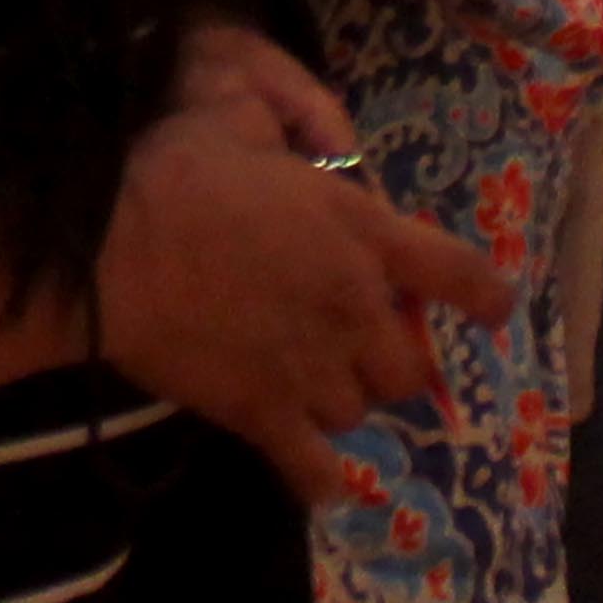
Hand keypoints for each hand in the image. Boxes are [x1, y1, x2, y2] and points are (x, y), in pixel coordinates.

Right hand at [98, 39, 497, 510]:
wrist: (107, 253)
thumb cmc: (174, 175)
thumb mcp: (235, 118)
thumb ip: (282, 125)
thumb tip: (293, 131)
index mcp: (363, 233)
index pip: (457, 274)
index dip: (484, 295)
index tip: (494, 308)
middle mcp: (356, 310)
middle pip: (410, 367)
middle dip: (392, 359)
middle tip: (360, 346)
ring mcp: (314, 371)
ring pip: (360, 412)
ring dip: (344, 400)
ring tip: (313, 388)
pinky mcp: (266, 417)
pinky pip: (315, 470)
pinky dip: (321, 480)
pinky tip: (321, 484)